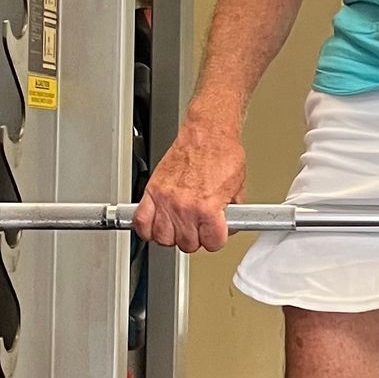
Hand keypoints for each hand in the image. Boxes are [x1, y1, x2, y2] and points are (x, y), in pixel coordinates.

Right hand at [133, 103, 244, 252]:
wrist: (207, 133)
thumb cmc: (223, 154)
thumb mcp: (237, 189)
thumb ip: (231, 214)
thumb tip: (227, 227)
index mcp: (207, 208)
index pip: (211, 243)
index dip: (216, 239)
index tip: (215, 234)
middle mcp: (184, 206)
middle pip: (187, 244)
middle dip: (195, 238)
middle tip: (198, 228)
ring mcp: (166, 199)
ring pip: (163, 238)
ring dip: (172, 236)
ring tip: (180, 227)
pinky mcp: (153, 190)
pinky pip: (141, 221)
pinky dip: (146, 228)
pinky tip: (156, 225)